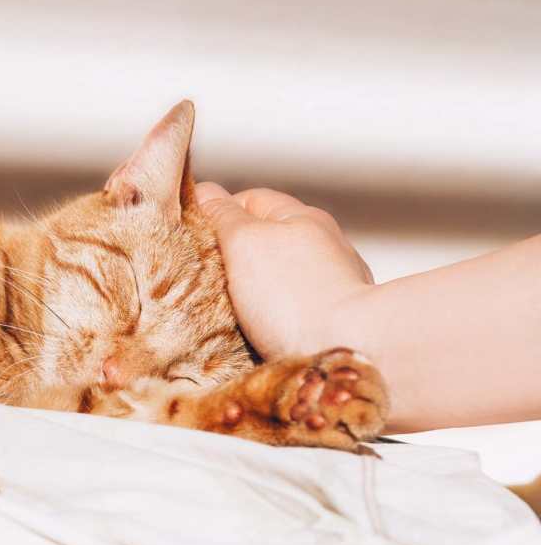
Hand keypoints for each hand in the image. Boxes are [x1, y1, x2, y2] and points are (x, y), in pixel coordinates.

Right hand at [193, 182, 373, 359]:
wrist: (353, 353)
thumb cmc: (297, 297)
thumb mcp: (245, 243)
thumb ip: (223, 216)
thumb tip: (204, 192)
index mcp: (302, 218)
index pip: (250, 199)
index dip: (216, 213)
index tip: (191, 238)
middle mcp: (324, 247)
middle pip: (265, 241)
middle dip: (232, 257)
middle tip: (201, 280)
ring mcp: (333, 287)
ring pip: (279, 279)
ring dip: (253, 292)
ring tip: (226, 313)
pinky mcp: (335, 323)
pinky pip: (293, 313)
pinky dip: (273, 319)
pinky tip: (258, 334)